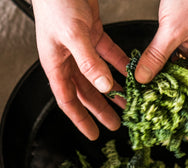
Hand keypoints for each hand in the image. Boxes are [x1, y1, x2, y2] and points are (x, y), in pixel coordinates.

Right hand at [31, 0, 128, 139]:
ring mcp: (79, 47)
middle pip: (85, 92)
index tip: (94, 135)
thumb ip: (88, 63)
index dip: (81, 119)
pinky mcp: (91, 34)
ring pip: (97, 76)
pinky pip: (107, 55)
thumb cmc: (56, 3)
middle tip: (116, 124)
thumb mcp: (73, 36)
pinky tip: (131, 73)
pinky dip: (118, 64)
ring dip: (112, 89)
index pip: (68, 100)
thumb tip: (104, 86)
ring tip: (128, 102)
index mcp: (56, 64)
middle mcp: (67, 59)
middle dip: (100, 109)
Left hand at [135, 0, 187, 133]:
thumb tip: (142, 79)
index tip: (187, 132)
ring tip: (152, 108)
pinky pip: (171, 64)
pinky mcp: (182, 41)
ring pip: (179, 78)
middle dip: (178, 108)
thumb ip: (157, 56)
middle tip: (163, 124)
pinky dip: (160, 74)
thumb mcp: (172, 30)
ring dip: (166, 92)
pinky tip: (147, 82)